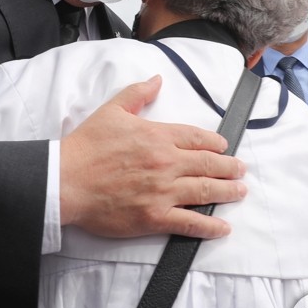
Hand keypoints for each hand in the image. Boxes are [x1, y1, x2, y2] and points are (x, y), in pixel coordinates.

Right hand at [60, 75, 246, 239]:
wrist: (66, 181)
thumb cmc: (86, 147)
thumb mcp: (112, 111)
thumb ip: (137, 94)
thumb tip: (157, 80)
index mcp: (158, 136)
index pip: (197, 138)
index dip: (215, 143)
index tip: (224, 147)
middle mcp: (166, 163)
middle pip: (209, 164)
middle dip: (230, 167)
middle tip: (241, 170)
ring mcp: (163, 192)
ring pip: (206, 191)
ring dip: (228, 192)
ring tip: (239, 192)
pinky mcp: (155, 217)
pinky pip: (191, 223)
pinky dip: (210, 226)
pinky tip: (222, 228)